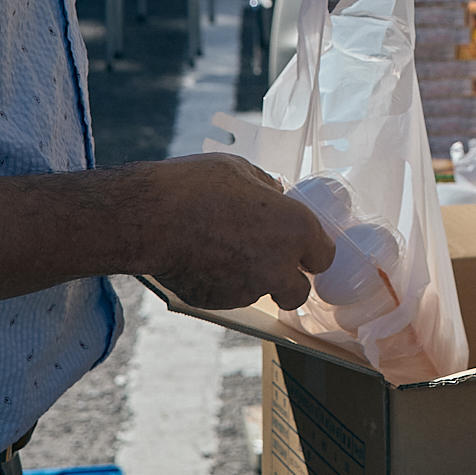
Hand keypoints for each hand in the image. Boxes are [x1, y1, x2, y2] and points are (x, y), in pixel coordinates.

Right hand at [147, 154, 335, 310]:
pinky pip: (231, 296)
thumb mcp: (242, 171)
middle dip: (288, 280)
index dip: (312, 251)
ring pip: (263, 293)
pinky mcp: (219, 303)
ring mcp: (249, 289)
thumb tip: (275, 196)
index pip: (324, 256)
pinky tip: (205, 260)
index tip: (301, 246)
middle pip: (299, 291)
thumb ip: (267, 190)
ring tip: (226, 251)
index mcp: (296, 229)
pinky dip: (224, 284)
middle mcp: (279, 265)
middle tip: (269, 259)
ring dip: (254, 280)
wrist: (152, 218)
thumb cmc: (198, 186)